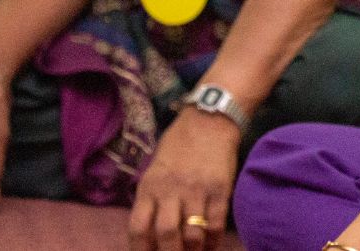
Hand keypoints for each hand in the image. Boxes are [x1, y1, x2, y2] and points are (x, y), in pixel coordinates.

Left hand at [128, 109, 240, 250]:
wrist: (209, 120)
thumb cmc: (178, 146)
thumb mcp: (154, 170)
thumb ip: (150, 199)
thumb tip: (148, 235)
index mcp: (150, 187)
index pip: (138, 228)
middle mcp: (171, 190)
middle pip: (166, 236)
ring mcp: (197, 190)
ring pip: (193, 234)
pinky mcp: (220, 189)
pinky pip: (216, 224)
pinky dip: (213, 241)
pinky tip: (211, 245)